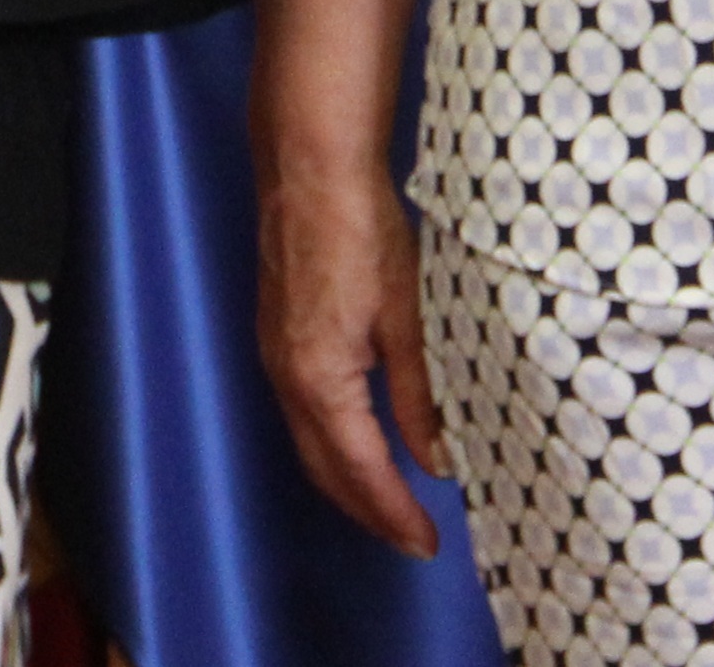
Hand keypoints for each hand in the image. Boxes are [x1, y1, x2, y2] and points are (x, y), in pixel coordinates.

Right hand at [255, 151, 448, 556]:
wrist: (309, 168)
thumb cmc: (362, 232)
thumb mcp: (408, 316)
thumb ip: (419, 395)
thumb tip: (438, 460)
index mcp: (321, 379)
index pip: (360, 469)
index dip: (394, 513)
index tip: (428, 544)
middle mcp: (287, 376)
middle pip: (324, 468)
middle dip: (367, 511)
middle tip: (413, 539)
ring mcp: (275, 355)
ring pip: (308, 442)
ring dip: (347, 482)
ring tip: (391, 505)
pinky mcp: (276, 334)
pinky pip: (300, 412)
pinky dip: (331, 445)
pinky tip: (359, 442)